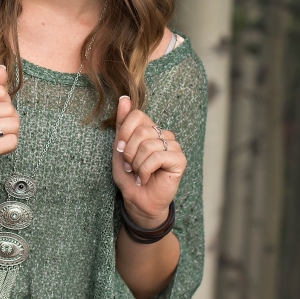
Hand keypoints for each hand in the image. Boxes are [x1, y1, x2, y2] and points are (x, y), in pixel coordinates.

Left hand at [112, 95, 185, 227]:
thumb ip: (122, 124)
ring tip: (138, 173)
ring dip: (136, 164)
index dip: (124, 133)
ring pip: (148, 145)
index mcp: (149, 128)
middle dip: (129, 153)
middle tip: (130, 166)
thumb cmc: (129, 176)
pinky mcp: (180, 159)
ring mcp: (173, 146)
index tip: (120, 150)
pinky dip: (145, 170)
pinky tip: (145, 178)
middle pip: (141, 131)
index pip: (136, 115)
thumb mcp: (119, 149)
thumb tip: (124, 98)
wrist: (138, 201)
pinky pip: (157, 157)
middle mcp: (163, 134)